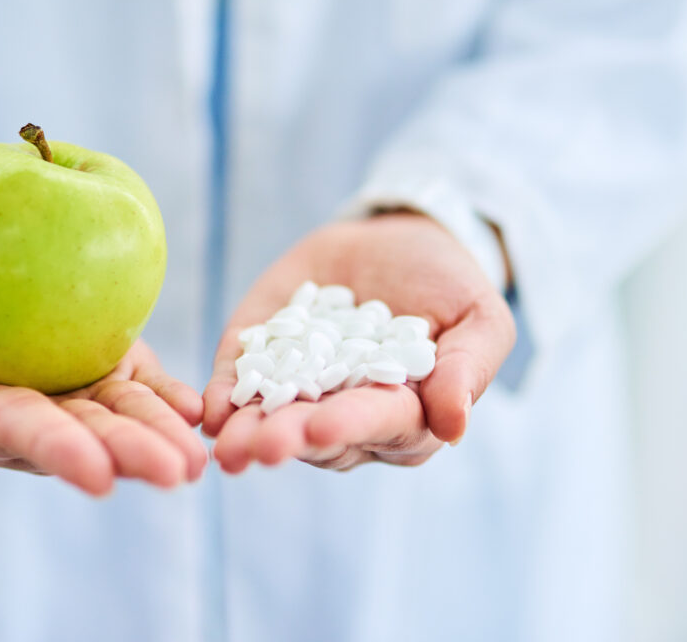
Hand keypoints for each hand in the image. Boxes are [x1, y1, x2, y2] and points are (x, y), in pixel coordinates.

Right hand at [0, 278, 206, 494]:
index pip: (19, 432)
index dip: (58, 450)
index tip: (97, 473)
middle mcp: (35, 418)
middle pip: (84, 436)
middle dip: (129, 454)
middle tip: (176, 471)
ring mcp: (75, 396)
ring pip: (120, 417)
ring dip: (160, 436)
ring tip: (199, 458)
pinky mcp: (106, 370)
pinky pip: (140, 386)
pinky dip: (167, 398)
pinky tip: (194, 410)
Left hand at [202, 214, 514, 472]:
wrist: (394, 241)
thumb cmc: (447, 283)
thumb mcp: (477, 316)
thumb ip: (468, 369)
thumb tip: (455, 426)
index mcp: (407, 414)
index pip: (378, 425)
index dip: (349, 426)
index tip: (321, 428)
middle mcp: (349, 415)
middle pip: (318, 433)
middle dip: (288, 438)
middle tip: (259, 445)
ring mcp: (302, 392)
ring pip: (274, 419)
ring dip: (248, 432)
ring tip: (226, 439)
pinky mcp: (263, 363)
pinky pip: (241, 386)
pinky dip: (224, 399)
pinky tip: (209, 410)